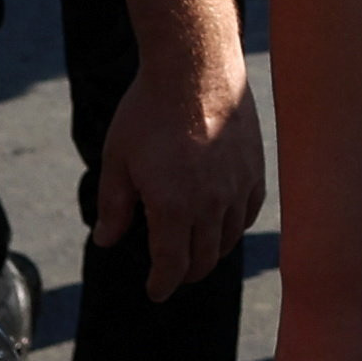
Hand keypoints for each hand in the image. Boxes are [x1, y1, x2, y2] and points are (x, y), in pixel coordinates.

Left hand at [91, 47, 267, 300]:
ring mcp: (237, 188)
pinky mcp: (255, 170)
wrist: (195, 68)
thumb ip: (114, 206)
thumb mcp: (117, 159)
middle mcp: (210, 205)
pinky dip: (235, 226)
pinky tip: (223, 223)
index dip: (161, 285)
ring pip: (229, 239)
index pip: (171, 266)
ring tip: (197, 252)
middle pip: (203, 259)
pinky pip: (248, 212)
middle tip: (172, 274)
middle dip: (185, 272)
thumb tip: (106, 241)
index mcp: (172, 208)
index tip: (155, 291)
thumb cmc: (148, 112)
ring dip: (211, 252)